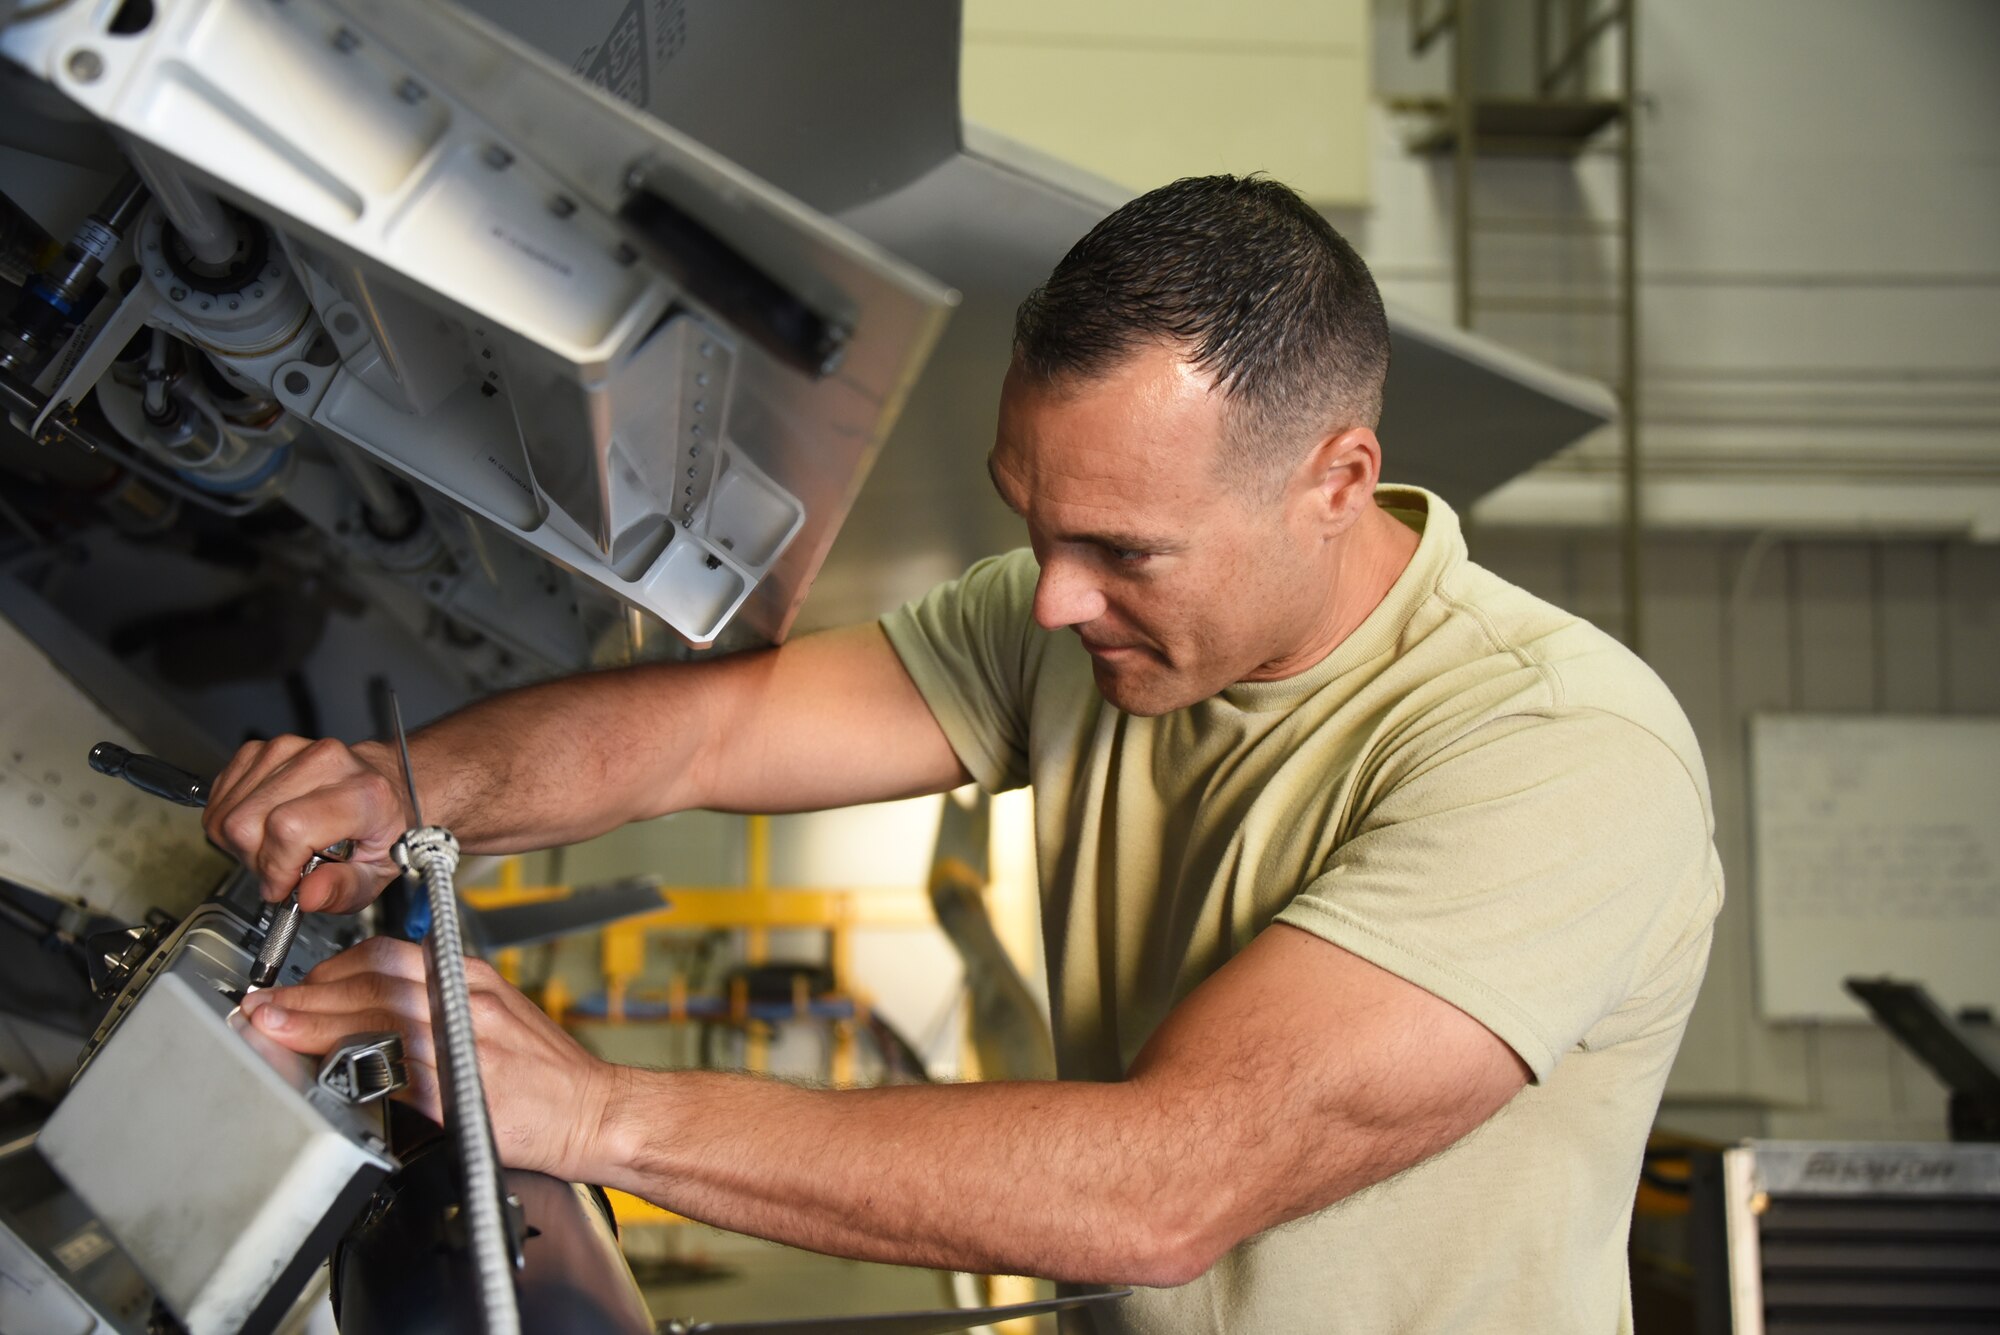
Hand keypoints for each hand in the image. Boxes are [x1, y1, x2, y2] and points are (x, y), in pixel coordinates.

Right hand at [204, 736, 413, 911]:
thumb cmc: (383, 826)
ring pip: (227, 813)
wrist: (387, 785)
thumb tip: (309, 896)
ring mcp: (291, 750)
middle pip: (246, 823)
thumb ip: (344, 890)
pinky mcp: (264, 749)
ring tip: (278, 847)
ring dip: (244, 843)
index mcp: (362, 793)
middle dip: (257, 861)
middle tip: (284, 868)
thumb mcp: (378, 873)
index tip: (285, 885)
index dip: (277, 867)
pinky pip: (221, 796)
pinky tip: (264, 826)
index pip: (288, 829)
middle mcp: (325, 763)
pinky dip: (234, 821)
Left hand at [239, 936, 626, 1181]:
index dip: (334, 968)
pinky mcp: (461, 1086)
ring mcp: (464, 1041)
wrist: (595, 1112)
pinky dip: (356, 1063)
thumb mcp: (496, 1018)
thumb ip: (441, 1006)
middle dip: (311, 992)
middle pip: (374, 982)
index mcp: (471, 979)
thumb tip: (377, 1009)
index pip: (388, 956)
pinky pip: (397, 1067)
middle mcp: (466, 1001)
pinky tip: (328, 1067)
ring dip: (317, 1022)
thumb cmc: (549, 1076)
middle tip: (268, 1004)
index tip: (299, 984)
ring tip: (276, 1026)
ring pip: (377, 1018)